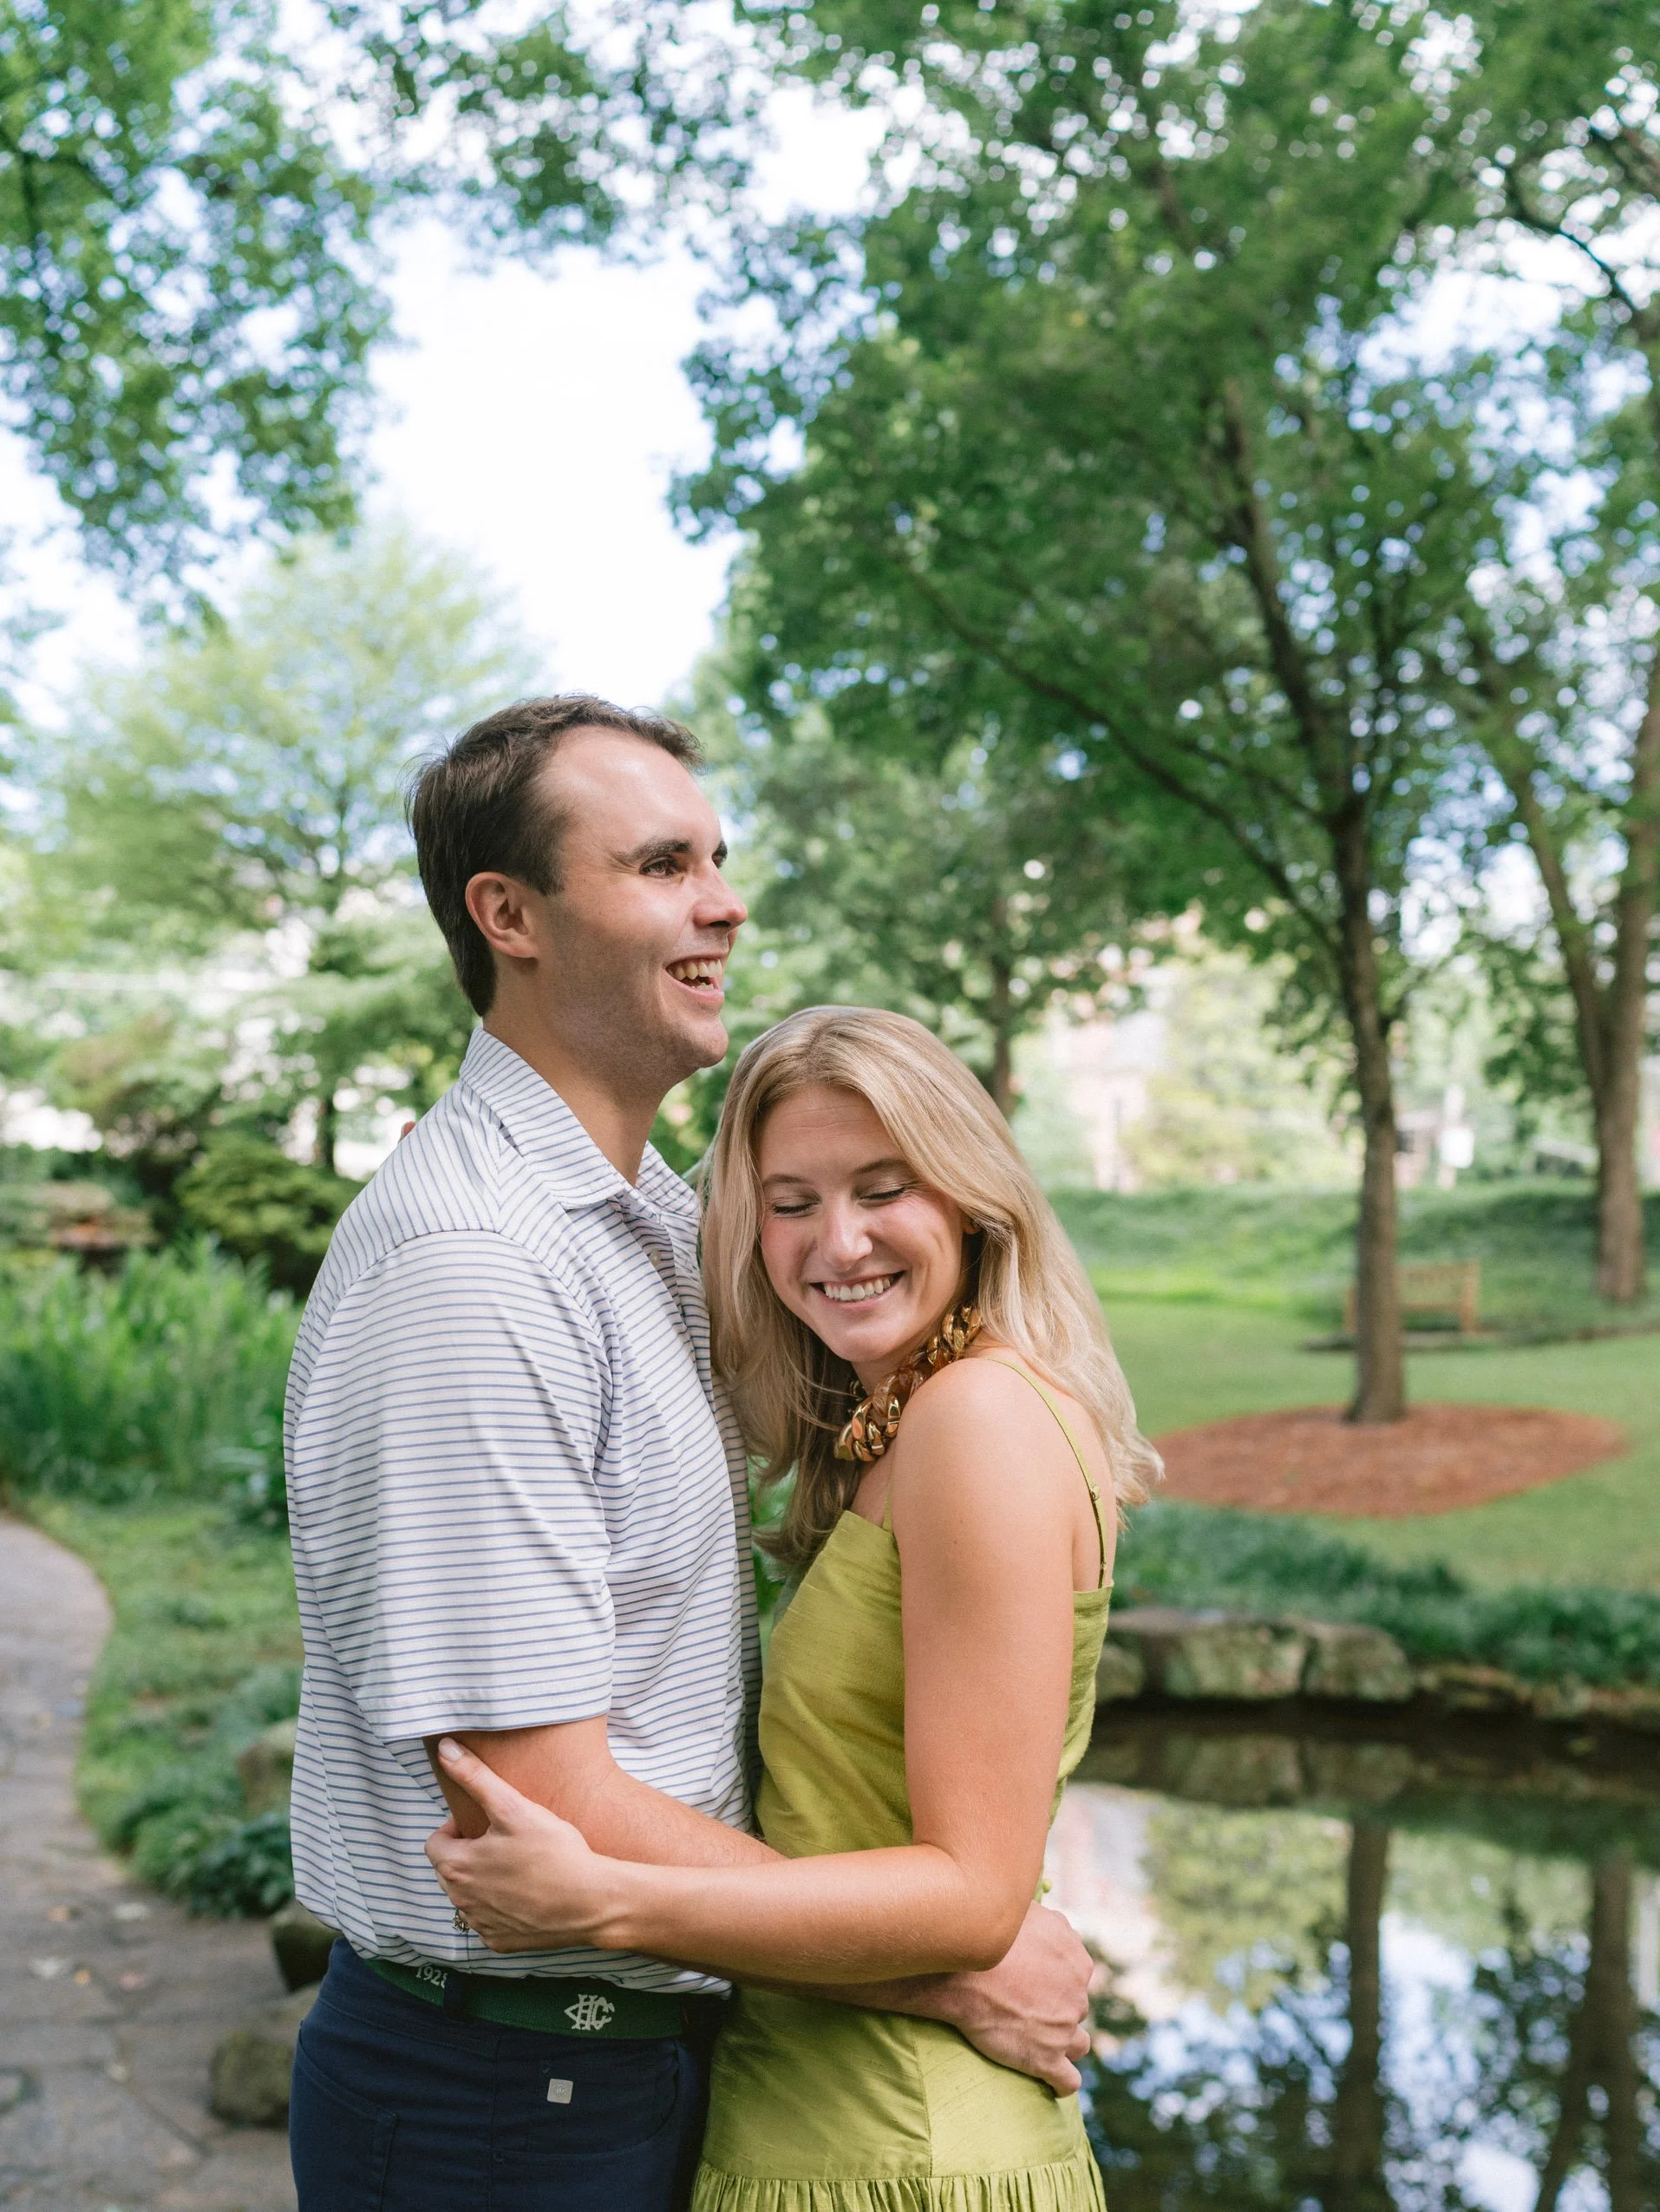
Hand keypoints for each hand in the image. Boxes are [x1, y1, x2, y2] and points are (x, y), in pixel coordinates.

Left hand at [424, 1737, 621, 1952]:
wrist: (591, 1901)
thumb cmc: (553, 1851)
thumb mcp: (513, 1806)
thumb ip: (476, 1777)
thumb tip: (445, 1748)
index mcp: (457, 1867)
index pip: (435, 1844)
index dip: (456, 1830)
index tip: (485, 1825)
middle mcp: (460, 1901)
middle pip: (450, 1871)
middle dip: (468, 1855)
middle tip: (504, 1842)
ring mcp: (480, 1925)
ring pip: (468, 1897)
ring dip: (482, 1882)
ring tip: (516, 1866)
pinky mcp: (500, 1943)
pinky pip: (488, 1921)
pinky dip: (499, 1908)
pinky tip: (526, 1894)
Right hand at [930, 1903, 1092, 2094]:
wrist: (963, 1971)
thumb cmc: (990, 1937)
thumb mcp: (1029, 1913)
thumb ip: (1051, 1924)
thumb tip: (1057, 1927)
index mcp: (1078, 1962)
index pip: (1078, 1975)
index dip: (1057, 1979)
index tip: (1035, 1981)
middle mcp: (1078, 1996)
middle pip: (1076, 2007)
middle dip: (1058, 2009)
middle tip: (1027, 2007)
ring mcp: (1064, 2030)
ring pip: (1080, 2044)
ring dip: (1066, 2043)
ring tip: (1043, 2042)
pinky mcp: (1046, 2060)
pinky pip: (1068, 2081)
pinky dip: (1061, 2082)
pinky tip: (1050, 2080)